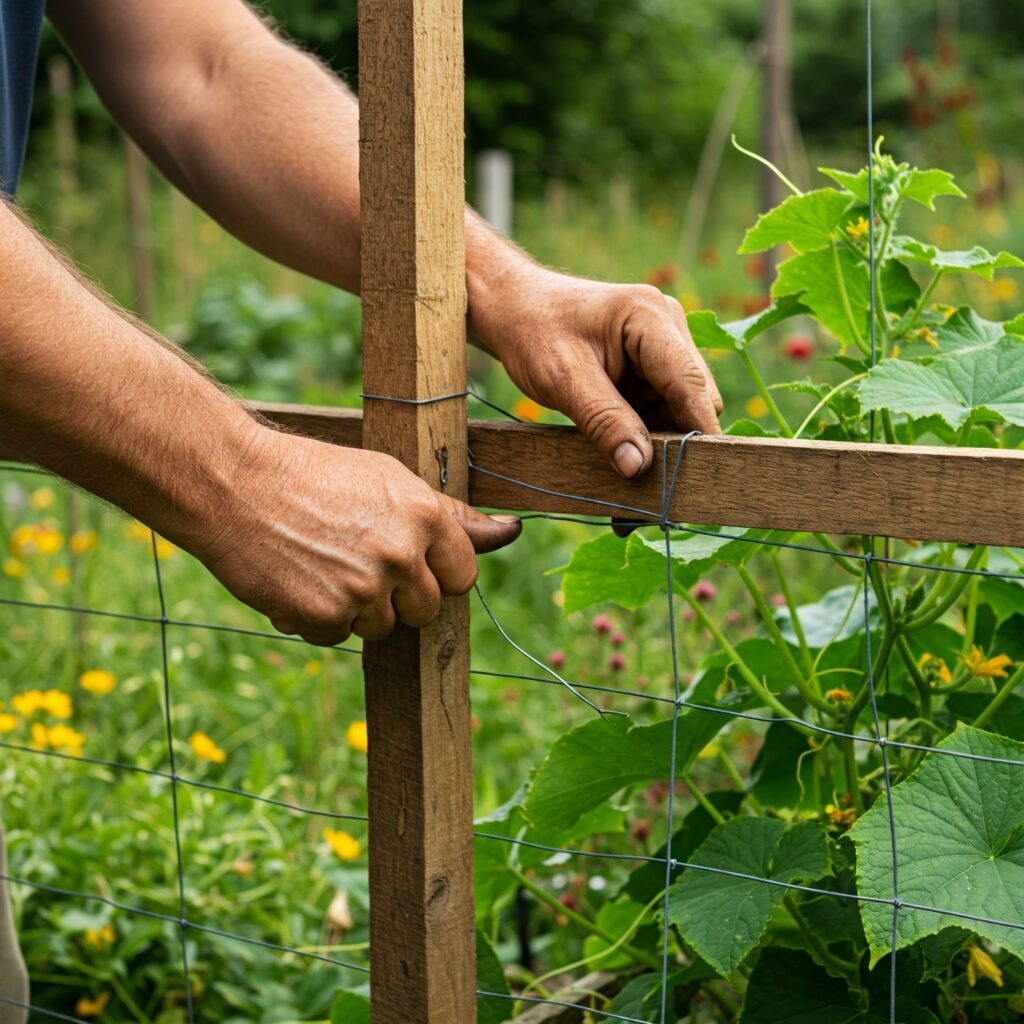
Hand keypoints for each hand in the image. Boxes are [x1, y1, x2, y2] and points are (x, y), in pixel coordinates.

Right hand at [193, 427, 520, 644]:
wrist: (233, 482)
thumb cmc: (314, 474)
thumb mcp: (389, 478)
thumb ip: (451, 514)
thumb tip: (510, 533)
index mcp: (426, 517)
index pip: (463, 576)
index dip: (433, 572)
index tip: (404, 560)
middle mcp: (403, 554)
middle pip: (426, 610)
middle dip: (396, 596)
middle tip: (353, 559)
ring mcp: (365, 589)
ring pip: (382, 628)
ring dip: (355, 609)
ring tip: (320, 564)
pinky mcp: (325, 617)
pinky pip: (337, 638)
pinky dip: (317, 619)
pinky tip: (296, 579)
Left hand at [469, 263, 722, 478]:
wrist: (514, 309)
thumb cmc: (534, 332)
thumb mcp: (563, 379)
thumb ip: (604, 421)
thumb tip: (637, 467)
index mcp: (651, 318)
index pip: (690, 384)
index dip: (697, 434)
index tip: (696, 479)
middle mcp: (668, 328)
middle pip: (693, 401)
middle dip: (675, 446)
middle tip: (646, 494)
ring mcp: (663, 347)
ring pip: (679, 411)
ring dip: (659, 446)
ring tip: (627, 488)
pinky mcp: (652, 367)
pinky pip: (661, 410)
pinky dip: (646, 438)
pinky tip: (624, 462)